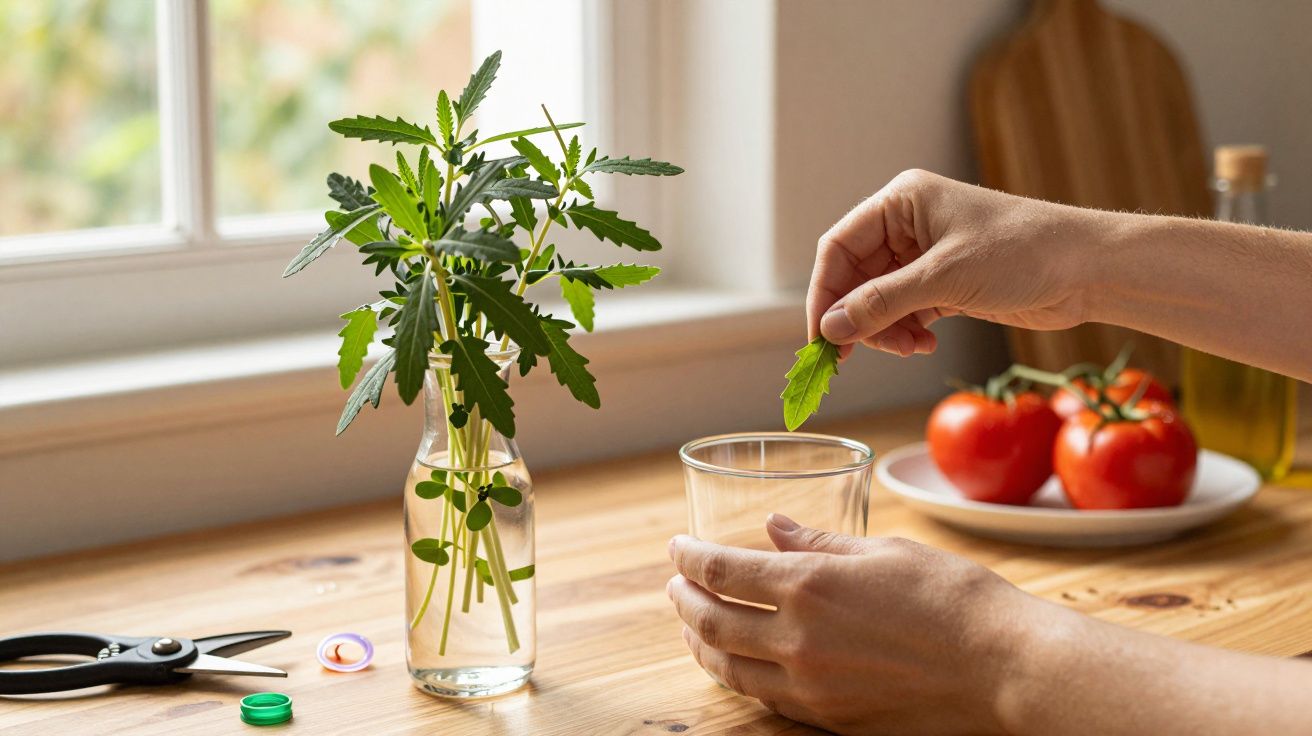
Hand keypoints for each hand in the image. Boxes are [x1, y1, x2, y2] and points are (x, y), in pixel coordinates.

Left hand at [667, 515, 1059, 734]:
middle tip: (674, 585)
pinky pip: (765, 697)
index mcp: (808, 585)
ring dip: (700, 643)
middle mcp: (798, 638)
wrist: (1002, 667)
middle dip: (683, 599)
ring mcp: (811, 685)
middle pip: (712, 622)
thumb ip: (819, 543)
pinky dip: (738, 676)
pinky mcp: (830, 718)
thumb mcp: (883, 551)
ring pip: (729, 667)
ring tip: (692, 625)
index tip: (675, 548)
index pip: (721, 571)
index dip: (688, 558)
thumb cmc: (952, 597)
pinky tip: (737, 662)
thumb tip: (772, 530)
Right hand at [808, 169, 1098, 357]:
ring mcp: (926, 256)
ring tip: (910, 347)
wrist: (1089, 270)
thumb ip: (882, 302)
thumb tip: (831, 328)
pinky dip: (906, 332)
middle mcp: (908, 225)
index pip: (838, 247)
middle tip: (857, 353)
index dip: (824, 293)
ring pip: (878, 300)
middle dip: (857, 317)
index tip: (821, 337)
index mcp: (902, 202)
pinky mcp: (945, 284)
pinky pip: (905, 311)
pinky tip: (924, 343)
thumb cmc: (1023, 252)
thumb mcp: (944, 278)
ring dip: (884, 329)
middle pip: (855, 277)